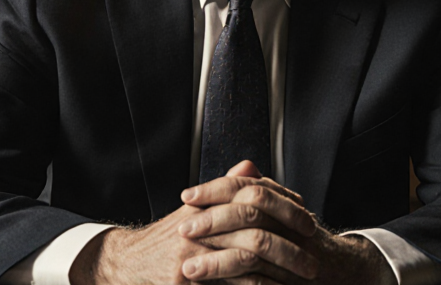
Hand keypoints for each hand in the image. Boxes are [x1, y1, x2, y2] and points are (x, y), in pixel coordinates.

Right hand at [68, 160, 321, 284]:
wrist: (125, 265)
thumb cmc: (165, 240)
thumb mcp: (193, 211)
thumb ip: (223, 190)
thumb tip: (251, 166)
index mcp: (205, 204)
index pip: (253, 198)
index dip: (285, 210)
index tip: (309, 223)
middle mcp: (200, 224)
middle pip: (255, 226)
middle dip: (289, 243)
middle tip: (314, 259)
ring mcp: (193, 253)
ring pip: (248, 256)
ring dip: (281, 268)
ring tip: (304, 278)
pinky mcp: (187, 277)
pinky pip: (233, 281)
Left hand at [179, 161, 392, 284]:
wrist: (343, 272)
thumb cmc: (306, 242)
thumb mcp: (286, 212)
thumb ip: (263, 192)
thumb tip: (241, 168)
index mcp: (286, 202)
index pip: (247, 185)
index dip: (215, 189)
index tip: (187, 195)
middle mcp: (293, 222)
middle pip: (250, 209)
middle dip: (213, 219)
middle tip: (182, 229)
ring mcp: (297, 250)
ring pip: (255, 245)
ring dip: (217, 258)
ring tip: (188, 268)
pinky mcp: (293, 280)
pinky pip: (262, 282)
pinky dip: (235, 284)